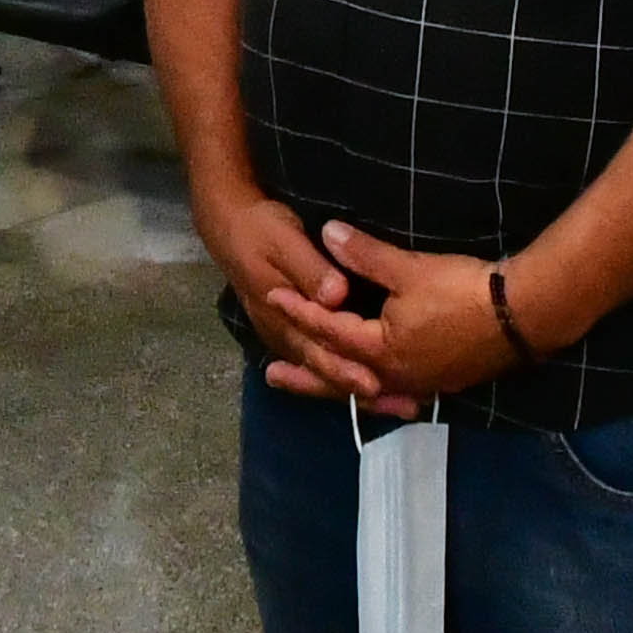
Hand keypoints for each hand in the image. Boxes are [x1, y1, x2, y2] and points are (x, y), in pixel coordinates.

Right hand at [194, 191, 409, 410]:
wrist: (231, 225)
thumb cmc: (260, 229)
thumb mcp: (284, 241)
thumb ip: (310, 270)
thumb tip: (336, 296)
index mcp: (282, 317)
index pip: (317, 352)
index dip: (346, 370)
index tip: (375, 385)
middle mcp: (285, 335)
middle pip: (326, 371)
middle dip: (364, 390)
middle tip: (402, 406)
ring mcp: (288, 336)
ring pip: (325, 372)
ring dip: (361, 391)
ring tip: (399, 406)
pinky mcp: (294, 332)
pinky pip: (322, 362)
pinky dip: (347, 376)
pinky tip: (374, 389)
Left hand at [256, 220, 531, 413]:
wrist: (525, 314)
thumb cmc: (463, 290)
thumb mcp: (408, 269)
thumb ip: (364, 255)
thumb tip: (327, 232)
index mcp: (381, 350)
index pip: (329, 329)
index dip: (300, 311)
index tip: (272, 297)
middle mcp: (395, 376)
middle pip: (339, 376)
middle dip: (305, 374)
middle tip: (271, 375)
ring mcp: (420, 384)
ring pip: (366, 389)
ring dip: (336, 385)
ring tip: (314, 386)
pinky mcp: (441, 383)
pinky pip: (392, 392)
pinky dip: (371, 390)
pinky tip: (371, 388)